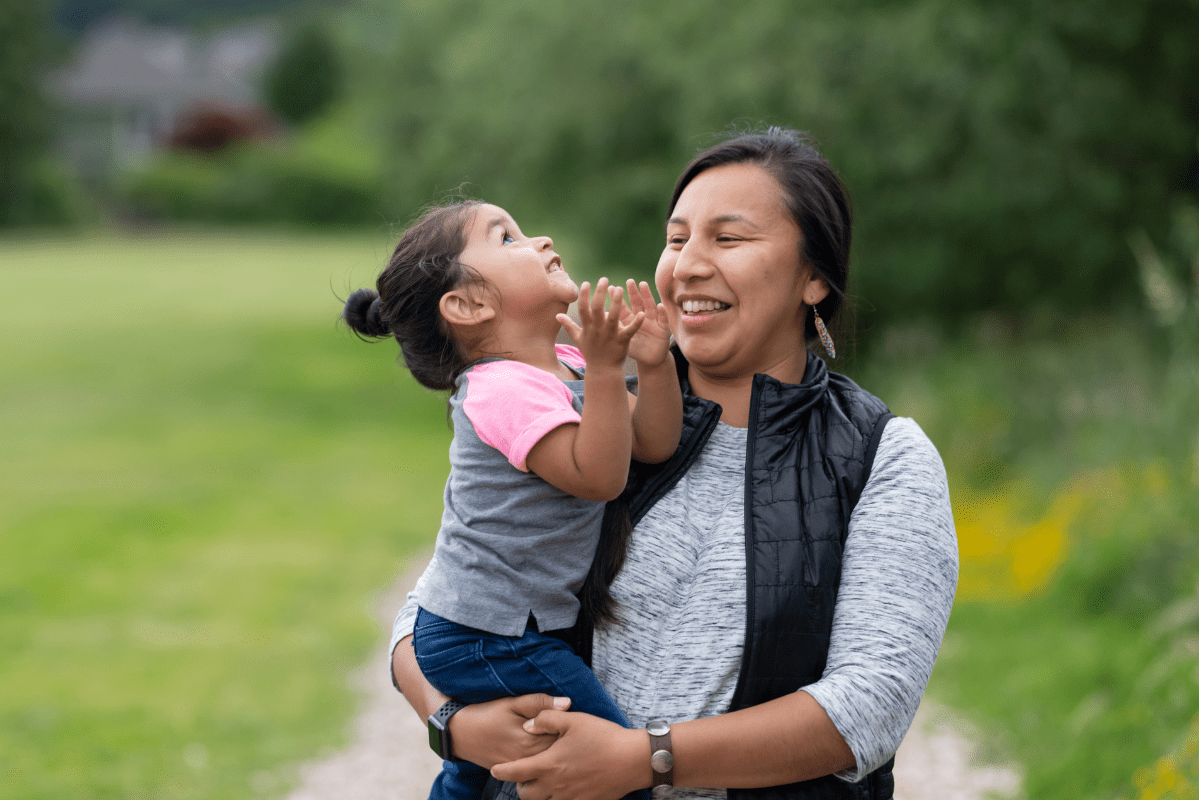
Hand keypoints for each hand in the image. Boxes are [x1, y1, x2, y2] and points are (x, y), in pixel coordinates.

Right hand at [449, 694, 571, 767]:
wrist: (460, 733)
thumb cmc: (488, 714)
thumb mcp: (512, 703)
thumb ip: (540, 703)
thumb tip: (567, 702)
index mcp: (530, 739)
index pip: (563, 738)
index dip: (574, 730)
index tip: (580, 722)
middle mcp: (528, 758)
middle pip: (559, 754)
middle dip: (570, 745)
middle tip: (577, 734)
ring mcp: (521, 768)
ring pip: (548, 765)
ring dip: (559, 756)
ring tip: (567, 746)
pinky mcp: (515, 774)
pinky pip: (537, 773)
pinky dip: (545, 765)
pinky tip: (550, 757)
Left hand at [490, 710, 650, 799]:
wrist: (632, 760)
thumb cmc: (603, 736)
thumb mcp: (573, 720)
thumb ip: (546, 719)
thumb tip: (527, 725)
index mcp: (549, 764)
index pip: (516, 772)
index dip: (501, 771)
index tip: (494, 769)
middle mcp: (556, 785)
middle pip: (525, 795)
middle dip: (519, 786)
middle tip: (523, 775)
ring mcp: (570, 797)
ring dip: (536, 795)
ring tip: (541, 782)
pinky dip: (555, 799)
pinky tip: (561, 789)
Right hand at [557, 278, 643, 370]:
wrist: (603, 371)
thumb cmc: (591, 353)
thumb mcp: (578, 339)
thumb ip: (569, 326)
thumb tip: (557, 315)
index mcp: (587, 327)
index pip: (583, 308)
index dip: (584, 295)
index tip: (587, 282)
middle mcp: (597, 330)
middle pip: (596, 309)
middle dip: (600, 293)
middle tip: (604, 279)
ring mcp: (610, 335)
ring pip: (612, 317)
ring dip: (616, 302)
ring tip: (620, 288)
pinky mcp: (622, 341)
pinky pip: (629, 330)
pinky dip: (636, 323)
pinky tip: (641, 313)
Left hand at [619, 279, 671, 368]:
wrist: (650, 361)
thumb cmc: (635, 349)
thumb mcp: (623, 339)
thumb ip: (614, 329)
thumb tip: (596, 321)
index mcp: (630, 320)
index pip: (623, 307)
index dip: (617, 298)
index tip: (610, 287)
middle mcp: (642, 318)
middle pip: (637, 303)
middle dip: (633, 292)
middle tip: (629, 281)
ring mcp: (653, 322)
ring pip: (650, 307)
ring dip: (647, 296)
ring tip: (643, 284)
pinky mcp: (663, 330)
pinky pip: (663, 320)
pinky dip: (662, 313)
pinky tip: (659, 305)